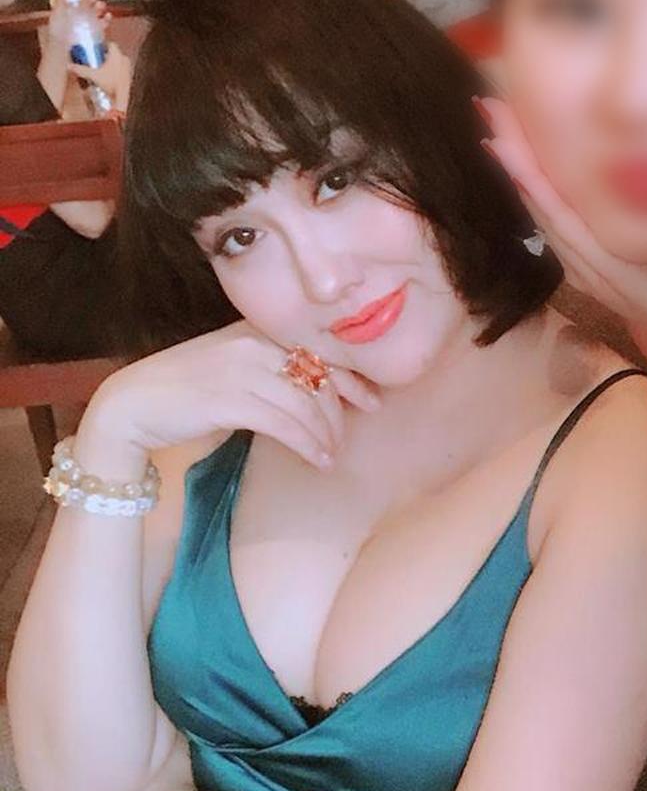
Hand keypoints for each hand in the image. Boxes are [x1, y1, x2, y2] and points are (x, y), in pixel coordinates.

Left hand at [47, 0, 110, 46]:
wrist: (65, 53)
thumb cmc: (58, 35)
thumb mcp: (56, 16)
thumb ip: (59, 3)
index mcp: (69, 8)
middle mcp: (79, 14)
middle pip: (89, 1)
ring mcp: (88, 23)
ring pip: (97, 11)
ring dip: (100, 6)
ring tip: (100, 7)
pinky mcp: (96, 32)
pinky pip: (104, 23)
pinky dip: (107, 18)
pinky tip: (107, 16)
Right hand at [69, 42, 130, 112]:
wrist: (122, 100)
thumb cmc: (110, 85)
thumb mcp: (93, 76)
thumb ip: (81, 70)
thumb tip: (69, 66)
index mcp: (117, 55)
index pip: (110, 44)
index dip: (103, 46)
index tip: (96, 50)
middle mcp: (124, 59)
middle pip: (114, 54)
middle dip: (105, 57)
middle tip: (97, 61)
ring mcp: (128, 69)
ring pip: (118, 62)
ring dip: (110, 65)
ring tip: (102, 71)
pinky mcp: (130, 78)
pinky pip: (122, 71)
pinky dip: (116, 72)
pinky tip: (109, 79)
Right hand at [80, 319, 380, 473]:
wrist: (131, 408)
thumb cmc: (184, 394)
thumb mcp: (232, 371)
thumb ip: (271, 374)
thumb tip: (315, 398)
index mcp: (254, 330)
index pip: (318, 348)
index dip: (351, 377)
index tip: (370, 401)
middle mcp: (251, 343)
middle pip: (318, 376)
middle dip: (339, 412)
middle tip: (345, 439)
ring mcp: (240, 368)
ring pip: (305, 403)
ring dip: (325, 435)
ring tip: (330, 456)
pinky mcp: (230, 399)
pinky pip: (286, 424)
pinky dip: (308, 445)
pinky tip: (316, 460)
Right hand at [475, 96, 646, 404]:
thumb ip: (631, 214)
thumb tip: (627, 167)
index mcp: (584, 246)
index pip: (547, 194)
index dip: (522, 155)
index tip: (503, 113)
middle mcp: (577, 255)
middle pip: (535, 195)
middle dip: (509, 149)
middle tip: (485, 105)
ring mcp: (587, 264)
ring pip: (543, 208)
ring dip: (516, 168)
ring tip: (495, 130)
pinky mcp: (604, 270)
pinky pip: (568, 229)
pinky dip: (543, 199)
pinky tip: (528, 174)